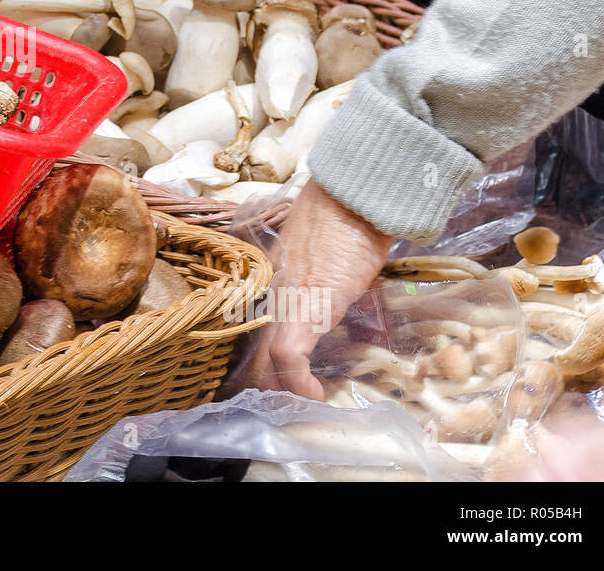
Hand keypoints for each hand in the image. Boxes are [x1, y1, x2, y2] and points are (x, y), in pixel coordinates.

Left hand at [242, 179, 393, 398]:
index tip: (275, 386)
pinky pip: (289, 358)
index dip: (259, 367)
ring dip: (282, 390)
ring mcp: (283, 304)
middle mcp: (269, 298)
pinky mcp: (306, 309)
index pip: (251, 336)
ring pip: (264, 360)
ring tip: (302, 405)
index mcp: (272, 287)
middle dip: (266, 387)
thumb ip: (321, 284)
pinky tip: (315, 398)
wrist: (352, 198)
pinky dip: (299, 385)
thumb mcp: (325, 261)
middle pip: (251, 354)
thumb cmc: (344, 222)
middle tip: (288, 405)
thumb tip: (341, 298)